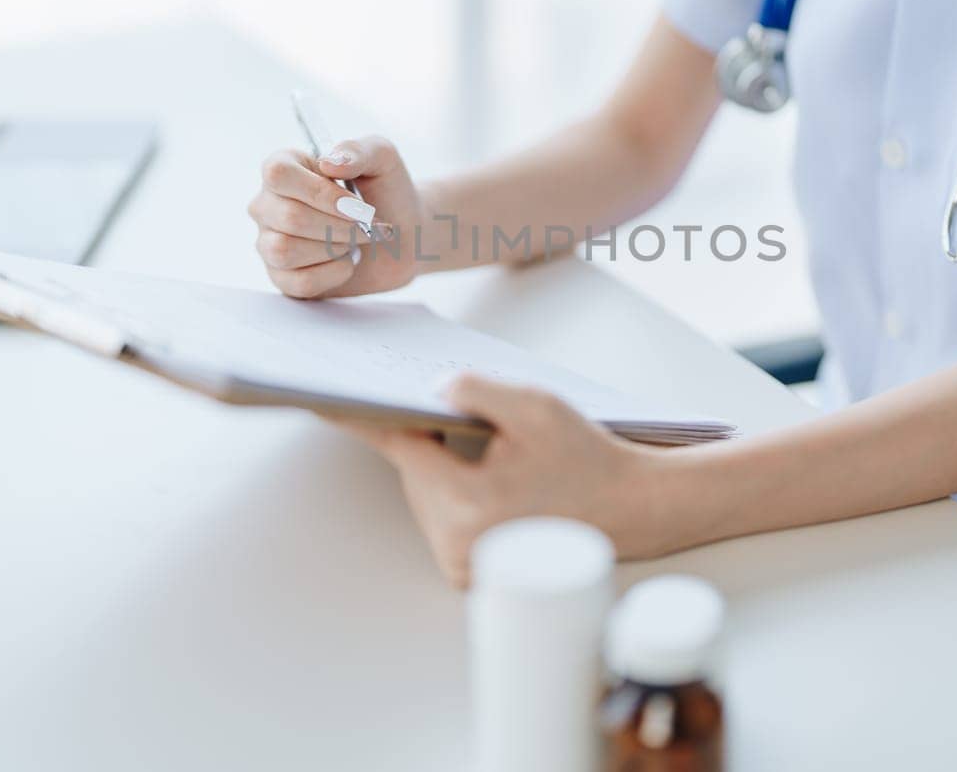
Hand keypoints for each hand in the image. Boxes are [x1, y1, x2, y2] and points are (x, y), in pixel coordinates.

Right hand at [249, 135, 425, 298]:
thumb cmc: (386, 192)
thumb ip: (357, 150)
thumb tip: (329, 162)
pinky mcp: (283, 277)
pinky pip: (298, 282)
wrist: (403, 236)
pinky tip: (346, 262)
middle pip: (288, 217)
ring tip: (353, 242)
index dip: (320, 193)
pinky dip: (333, 274)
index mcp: (285, 168)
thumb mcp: (382, 158)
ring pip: (284, 250)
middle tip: (368, 227)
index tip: (357, 206)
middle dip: (339, 227)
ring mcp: (270, 241)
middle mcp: (268, 204)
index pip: (278, 174)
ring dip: (333, 249)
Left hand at [343, 374, 668, 587]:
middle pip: (414, 470)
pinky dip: (451, 484)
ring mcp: (461, 562)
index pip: (399, 448)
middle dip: (421, 433)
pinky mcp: (469, 568)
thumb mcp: (534, 406)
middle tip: (433, 400)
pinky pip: (442, 512)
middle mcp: (456, 544)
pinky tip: (478, 464)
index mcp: (466, 505)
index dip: (363, 415)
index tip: (323, 395)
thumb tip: (426, 388)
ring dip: (438, 460)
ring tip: (477, 438)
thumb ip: (474, 389)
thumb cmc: (588, 457)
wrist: (634, 508)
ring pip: (426, 491)